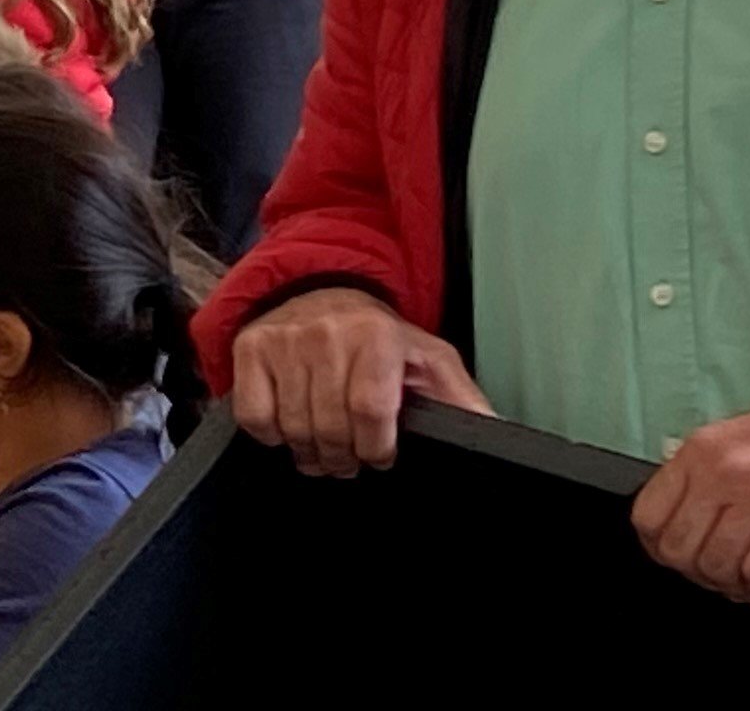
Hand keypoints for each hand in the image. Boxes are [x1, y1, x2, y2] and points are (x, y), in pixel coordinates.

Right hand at [228, 286, 490, 476]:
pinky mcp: (251, 349)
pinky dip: (271, 434)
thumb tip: (498, 434)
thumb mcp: (429, 358)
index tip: (380, 455)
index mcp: (378, 336)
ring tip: (322, 451)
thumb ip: (462, 399)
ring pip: (293, 427)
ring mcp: (285, 341)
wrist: (320, 289)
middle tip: (349, 460)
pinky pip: (255, 416)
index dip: (376, 448)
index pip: (370, 412)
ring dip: (309, 453)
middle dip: (343, 459)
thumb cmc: (380, 335)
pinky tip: (290, 426)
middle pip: (330, 428)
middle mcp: (328, 334)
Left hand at [630, 378, 749, 612]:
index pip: (648, 516)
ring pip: (720, 566)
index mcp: (701, 450)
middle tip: (726, 582)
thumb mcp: (741, 441)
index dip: (662, 551)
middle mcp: (723, 468)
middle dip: (701, 576)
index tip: (684, 562)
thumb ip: (708, 478)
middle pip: (681, 550)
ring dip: (737, 588)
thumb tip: (686, 531)